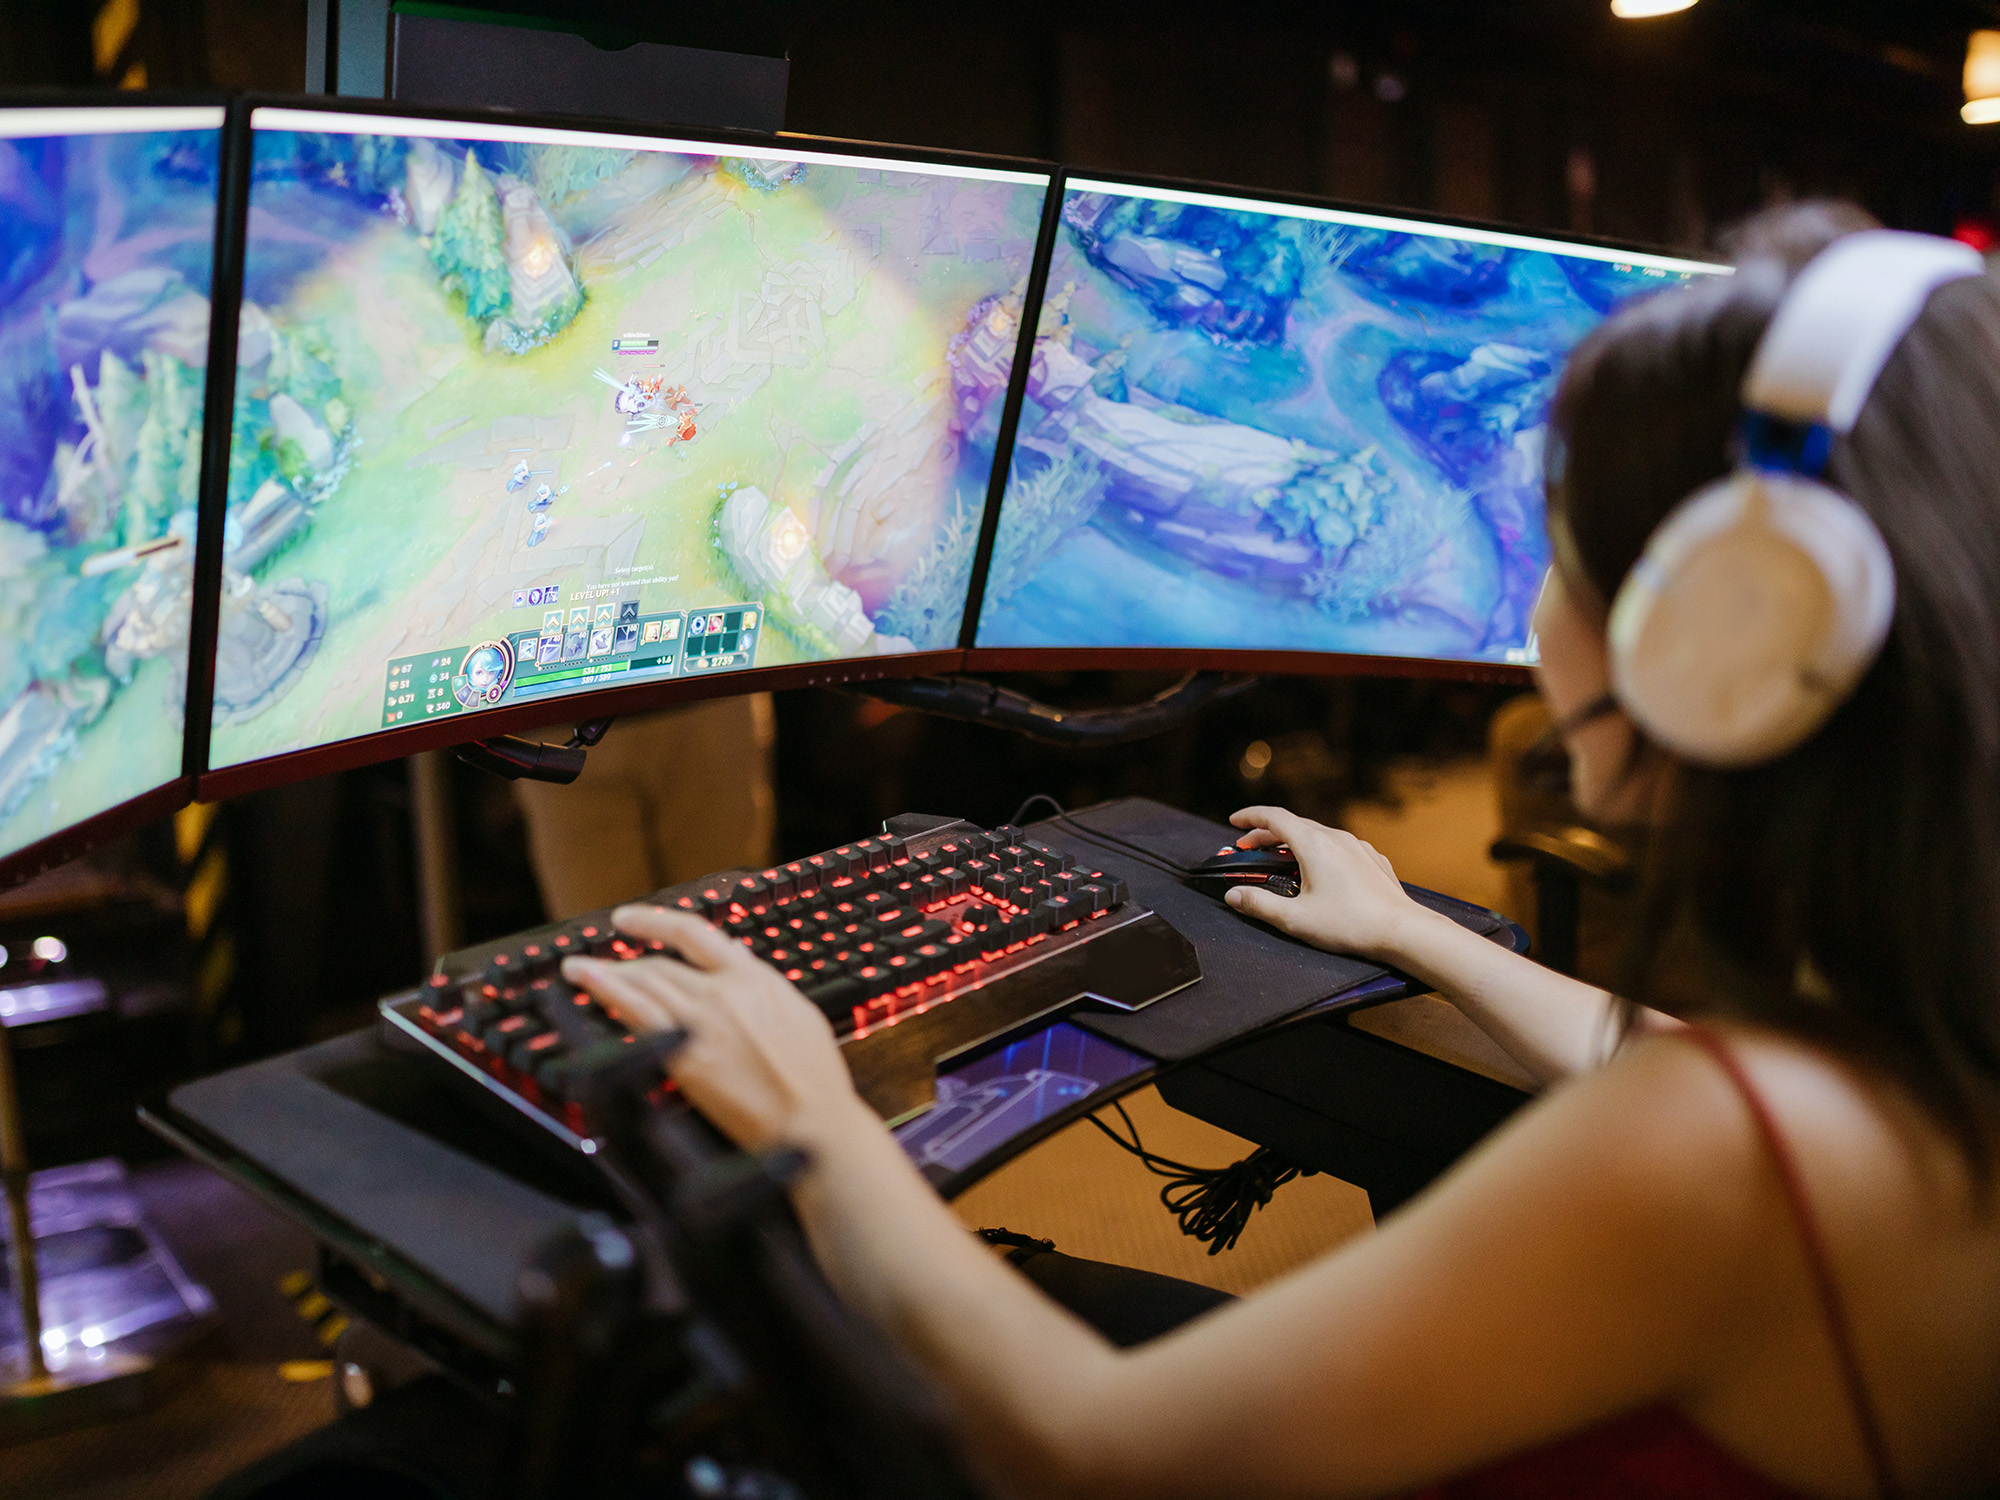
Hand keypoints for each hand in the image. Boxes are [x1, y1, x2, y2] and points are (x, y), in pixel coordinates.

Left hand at [560, 906, 868, 1152]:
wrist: (812, 1120)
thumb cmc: (814, 1078)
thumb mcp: (798, 1012)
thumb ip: (762, 984)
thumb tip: (738, 961)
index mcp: (754, 977)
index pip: (694, 933)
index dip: (654, 922)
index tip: (629, 920)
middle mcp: (723, 992)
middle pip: (659, 963)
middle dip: (624, 958)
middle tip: (598, 960)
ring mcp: (700, 1022)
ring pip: (642, 983)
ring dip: (603, 972)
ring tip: (576, 968)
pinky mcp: (684, 1057)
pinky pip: (637, 1016)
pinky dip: (607, 994)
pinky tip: (588, 987)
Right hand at [1225, 806, 1431, 959]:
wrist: (1402, 930)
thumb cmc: (1351, 924)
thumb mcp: (1296, 919)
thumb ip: (1260, 904)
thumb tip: (1234, 895)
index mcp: (1314, 845)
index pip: (1274, 817)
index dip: (1250, 816)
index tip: (1235, 821)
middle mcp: (1336, 838)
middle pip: (1294, 824)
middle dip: (1267, 833)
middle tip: (1250, 848)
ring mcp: (1357, 847)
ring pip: (1318, 834)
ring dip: (1294, 841)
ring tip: (1282, 859)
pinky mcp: (1372, 860)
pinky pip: (1339, 846)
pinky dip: (1319, 850)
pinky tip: (1319, 870)